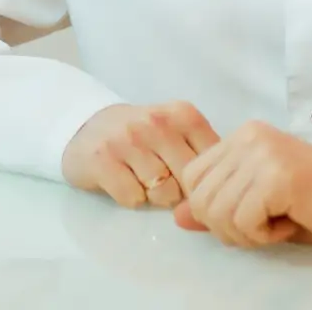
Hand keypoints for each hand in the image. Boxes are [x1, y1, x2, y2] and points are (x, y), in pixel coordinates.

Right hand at [61, 101, 219, 209]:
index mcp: (182, 114)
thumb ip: (201, 151)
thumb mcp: (176, 130)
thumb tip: (225, 189)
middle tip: (164, 181)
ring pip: (162, 193)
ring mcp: (128, 141)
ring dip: (154, 196)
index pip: (211, 161)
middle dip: (180, 191)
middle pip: (188, 181)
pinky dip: (130, 197)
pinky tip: (123, 181)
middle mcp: (156, 123)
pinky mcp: (102, 161)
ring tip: (142, 178)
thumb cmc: (141, 135)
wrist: (86, 126)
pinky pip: (132, 198)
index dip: (206, 180)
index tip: (194, 182)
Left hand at [171, 121, 311, 248]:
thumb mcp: (260, 205)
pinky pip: (244, 222)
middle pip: (201, 199)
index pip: (193, 178)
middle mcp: (250, 136)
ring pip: (218, 213)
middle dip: (228, 228)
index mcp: (244, 135)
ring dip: (247, 234)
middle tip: (267, 225)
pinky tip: (291, 222)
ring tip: (280, 222)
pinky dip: (265, 236)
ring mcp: (263, 153)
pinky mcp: (278, 175)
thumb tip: (177, 217)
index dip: (214, 211)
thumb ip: (218, 207)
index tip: (252, 214)